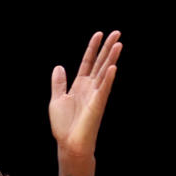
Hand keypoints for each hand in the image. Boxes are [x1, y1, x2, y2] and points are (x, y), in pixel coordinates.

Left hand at [49, 30, 121, 157]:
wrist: (69, 143)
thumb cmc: (64, 125)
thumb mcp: (57, 99)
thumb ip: (58, 83)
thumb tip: (59, 66)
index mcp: (79, 85)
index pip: (87, 62)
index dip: (92, 48)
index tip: (99, 34)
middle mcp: (90, 87)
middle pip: (100, 63)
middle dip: (107, 48)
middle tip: (117, 32)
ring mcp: (95, 95)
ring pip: (105, 72)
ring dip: (112, 58)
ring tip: (119, 44)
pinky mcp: (97, 104)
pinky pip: (104, 88)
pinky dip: (108, 78)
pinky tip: (112, 67)